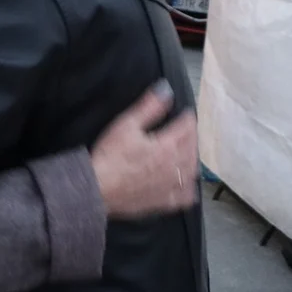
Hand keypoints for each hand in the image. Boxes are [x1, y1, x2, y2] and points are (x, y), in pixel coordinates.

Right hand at [90, 81, 198, 217]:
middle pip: (192, 148)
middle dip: (191, 137)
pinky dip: (189, 187)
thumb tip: (166, 89)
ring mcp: (172, 186)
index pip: (187, 127)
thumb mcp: (126, 124)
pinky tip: (184, 183)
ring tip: (186, 153)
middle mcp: (176, 166)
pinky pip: (186, 196)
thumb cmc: (111, 155)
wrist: (99, 190)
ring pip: (192, 171)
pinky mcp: (165, 203)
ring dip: (192, 159)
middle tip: (186, 130)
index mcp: (168, 144)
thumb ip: (149, 107)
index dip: (187, 117)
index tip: (185, 113)